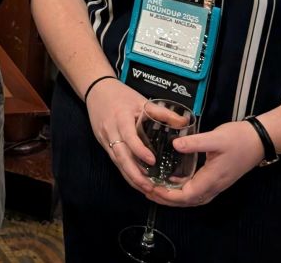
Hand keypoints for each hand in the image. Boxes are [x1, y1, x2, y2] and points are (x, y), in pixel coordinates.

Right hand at [84, 78, 160, 197]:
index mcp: (121, 117)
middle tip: (149, 186)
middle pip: (120, 156)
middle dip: (134, 173)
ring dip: (130, 176)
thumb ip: (162, 113)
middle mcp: (110, 130)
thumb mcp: (142, 100)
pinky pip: (114, 160)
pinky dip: (125, 171)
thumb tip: (184, 122)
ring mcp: (105, 138)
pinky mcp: (103, 143)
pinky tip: (136, 180)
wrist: (96, 90)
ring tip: (146, 188)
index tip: (152, 161)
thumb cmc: (120, 95)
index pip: (128, 136)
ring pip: (116, 161)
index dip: (139, 150)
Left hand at [143, 119, 263, 207]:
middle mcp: (213, 186)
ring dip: (173, 197)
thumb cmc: (238, 139)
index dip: (167, 195)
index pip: (186, 195)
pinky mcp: (216, 180)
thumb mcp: (215, 138)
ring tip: (155, 189)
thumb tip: (175, 144)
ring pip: (191, 198)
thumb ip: (195, 143)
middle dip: (166, 199)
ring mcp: (215, 185)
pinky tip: (172, 181)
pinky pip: (196, 191)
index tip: (152, 188)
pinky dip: (182, 190)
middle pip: (186, 201)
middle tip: (147, 191)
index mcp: (211, 179)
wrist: (258, 141)